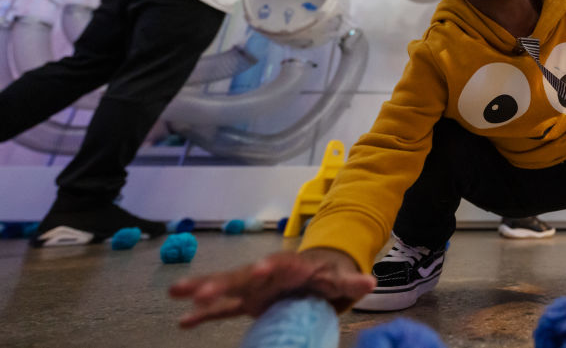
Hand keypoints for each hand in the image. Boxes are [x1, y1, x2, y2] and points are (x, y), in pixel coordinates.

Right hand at [169, 248, 373, 327]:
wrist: (317, 274)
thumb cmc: (328, 275)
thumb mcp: (340, 279)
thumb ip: (350, 282)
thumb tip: (369, 283)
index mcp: (290, 266)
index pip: (279, 265)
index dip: (270, 267)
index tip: (260, 269)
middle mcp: (266, 274)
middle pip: (243, 276)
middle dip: (224, 282)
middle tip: (202, 290)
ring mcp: (253, 288)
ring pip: (226, 288)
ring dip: (203, 290)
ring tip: (175, 293)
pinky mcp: (247, 302)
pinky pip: (222, 309)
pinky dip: (204, 314)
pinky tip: (182, 322)